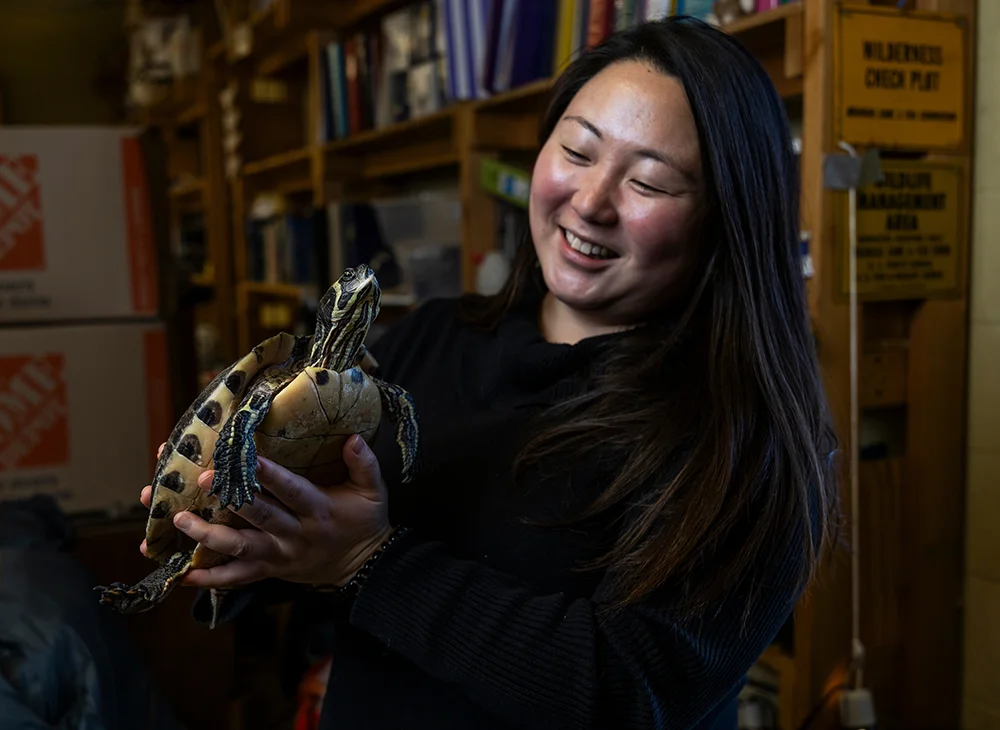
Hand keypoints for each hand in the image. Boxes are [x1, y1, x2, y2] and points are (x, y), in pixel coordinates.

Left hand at [139, 435, 392, 587]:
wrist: (364, 566)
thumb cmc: (364, 521)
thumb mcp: (373, 491)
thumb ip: (365, 464)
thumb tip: (353, 438)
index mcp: (319, 509)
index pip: (292, 490)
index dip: (270, 474)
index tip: (247, 457)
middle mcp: (295, 534)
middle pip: (259, 517)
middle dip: (229, 499)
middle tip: (201, 479)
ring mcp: (279, 555)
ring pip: (240, 547)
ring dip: (207, 535)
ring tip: (179, 519)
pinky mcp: (269, 570)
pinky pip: (236, 577)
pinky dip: (208, 577)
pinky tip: (181, 573)